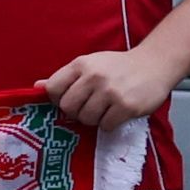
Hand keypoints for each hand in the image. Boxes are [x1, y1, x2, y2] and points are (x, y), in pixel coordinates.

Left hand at [37, 47, 174, 130]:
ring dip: (94, 119)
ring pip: (86, 119)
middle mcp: (94, 76)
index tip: (68, 100)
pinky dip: (109, 124)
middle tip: (89, 107)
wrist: (153, 65)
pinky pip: (106, 126)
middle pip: (68, 107)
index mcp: (81, 64)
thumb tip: (37, 87)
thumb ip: (65, 77)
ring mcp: (110, 91)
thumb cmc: (118, 67)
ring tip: (104, 109)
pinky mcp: (125, 106)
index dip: (57, 99)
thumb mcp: (90, 65)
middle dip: (76, 112)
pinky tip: (116, 113)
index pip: (53, 88)